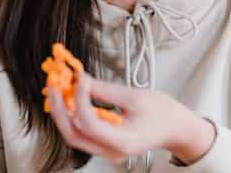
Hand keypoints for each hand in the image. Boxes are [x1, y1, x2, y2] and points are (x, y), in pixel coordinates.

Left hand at [48, 72, 215, 163]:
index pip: (89, 123)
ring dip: (63, 111)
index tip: (78, 79)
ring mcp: (106, 149)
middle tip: (53, 85)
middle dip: (59, 109)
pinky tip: (69, 97)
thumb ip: (105, 90)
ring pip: (74, 134)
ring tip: (58, 88)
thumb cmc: (163, 114)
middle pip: (73, 135)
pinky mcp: (104, 142)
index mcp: (122, 142)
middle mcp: (110, 151)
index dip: (79, 100)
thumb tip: (82, 81)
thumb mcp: (135, 96)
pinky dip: (72, 113)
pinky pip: (82, 131)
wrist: (176, 128)